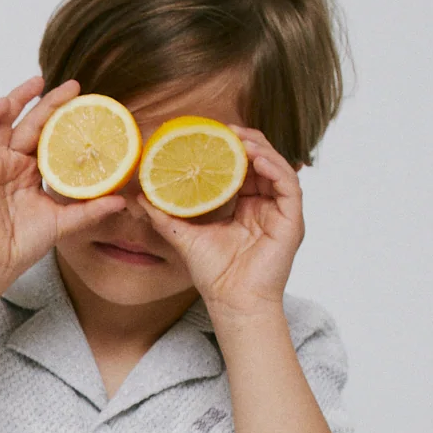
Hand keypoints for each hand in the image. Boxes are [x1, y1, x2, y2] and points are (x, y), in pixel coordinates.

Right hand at [0, 77, 130, 290]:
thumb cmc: (22, 244)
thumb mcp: (65, 222)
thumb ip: (91, 209)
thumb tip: (123, 201)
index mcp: (31, 173)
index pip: (49, 138)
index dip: (64, 121)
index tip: (86, 105)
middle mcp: (12, 164)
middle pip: (30, 124)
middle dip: (49, 103)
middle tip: (73, 87)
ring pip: (2, 122)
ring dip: (17, 99)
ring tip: (37, 82)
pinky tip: (4, 104)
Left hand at [141, 128, 303, 322]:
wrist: (232, 303)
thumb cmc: (215, 275)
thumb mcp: (184, 236)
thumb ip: (165, 215)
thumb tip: (140, 195)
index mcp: (246, 207)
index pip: (243, 168)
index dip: (232, 148)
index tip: (213, 133)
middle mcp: (266, 206)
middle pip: (263, 162)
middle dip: (247, 141)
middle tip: (226, 129)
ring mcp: (281, 213)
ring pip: (278, 168)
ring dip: (262, 150)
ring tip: (241, 139)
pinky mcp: (292, 222)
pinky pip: (289, 186)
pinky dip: (275, 168)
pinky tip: (257, 159)